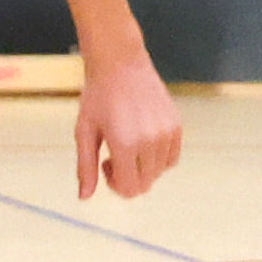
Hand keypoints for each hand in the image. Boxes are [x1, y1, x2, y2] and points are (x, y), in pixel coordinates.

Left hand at [72, 54, 182, 198]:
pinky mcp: (176, 127)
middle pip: (145, 184)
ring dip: (143, 167)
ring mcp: (166, 134)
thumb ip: (85, 167)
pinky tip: (143, 140)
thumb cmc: (97, 97)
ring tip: (128, 143)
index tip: (105, 164)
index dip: (115, 185)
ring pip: (159, 173)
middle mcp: (150, 141)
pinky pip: (171, 159)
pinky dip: (158, 158)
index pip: (129, 189)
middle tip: (113, 154)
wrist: (121, 64)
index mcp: (124, 145)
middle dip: (128, 177)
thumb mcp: (84, 132)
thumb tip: (84, 198)